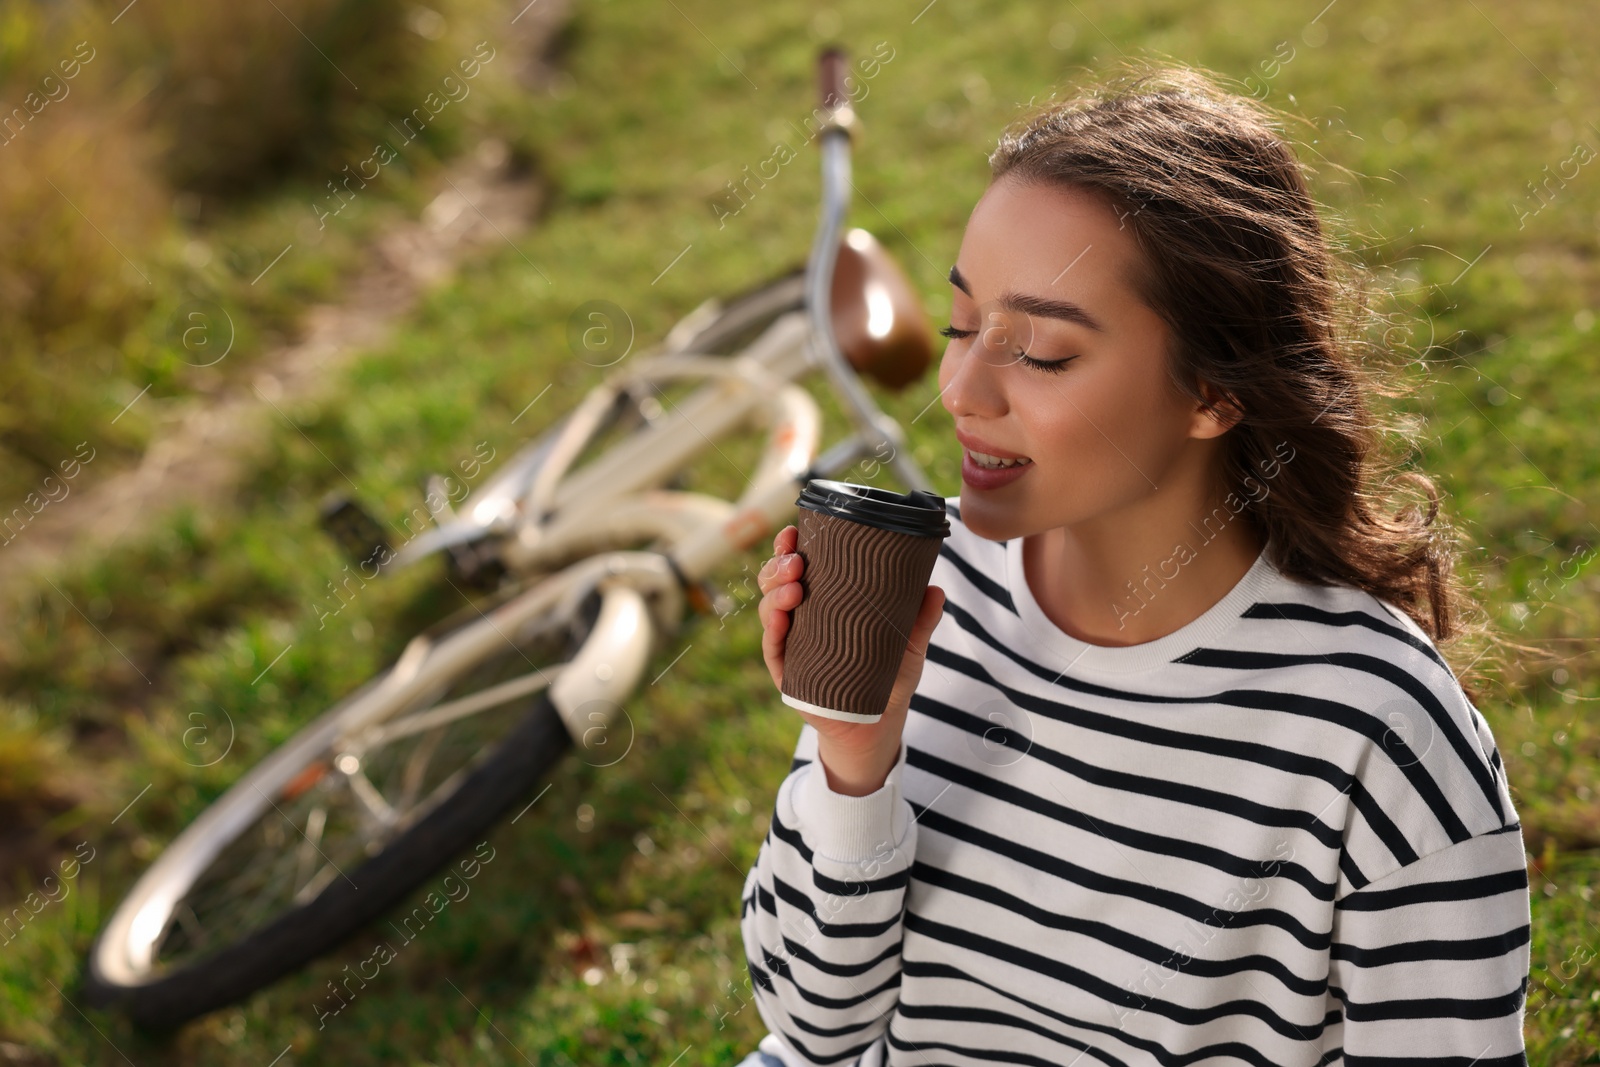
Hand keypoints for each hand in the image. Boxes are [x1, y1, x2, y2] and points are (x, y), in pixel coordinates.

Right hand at [757, 524, 945, 795]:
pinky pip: (772, 648)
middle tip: (796, 559)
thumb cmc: (887, 679)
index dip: (792, 546)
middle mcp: (801, 618)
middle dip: (779, 564)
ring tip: (794, 586)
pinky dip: (773, 630)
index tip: (794, 530)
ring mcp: (790, 645)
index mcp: (823, 602)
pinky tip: (779, 619)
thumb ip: (921, 620)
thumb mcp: (908, 646)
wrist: (876, 727)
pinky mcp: (787, 673)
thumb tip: (937, 589)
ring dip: (775, 592)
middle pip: (777, 581)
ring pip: (770, 609)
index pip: (800, 566)